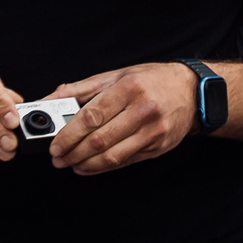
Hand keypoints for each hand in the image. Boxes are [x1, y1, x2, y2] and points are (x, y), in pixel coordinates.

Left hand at [42, 63, 198, 175]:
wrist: (192, 91)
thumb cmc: (152, 80)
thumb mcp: (117, 75)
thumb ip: (82, 89)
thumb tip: (51, 98)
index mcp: (128, 88)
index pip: (91, 116)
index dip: (69, 134)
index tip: (55, 144)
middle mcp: (142, 110)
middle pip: (100, 139)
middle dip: (73, 152)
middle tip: (58, 157)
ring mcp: (153, 131)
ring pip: (112, 156)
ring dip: (86, 164)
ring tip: (71, 164)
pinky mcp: (158, 147)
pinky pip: (125, 162)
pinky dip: (103, 167)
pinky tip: (89, 167)